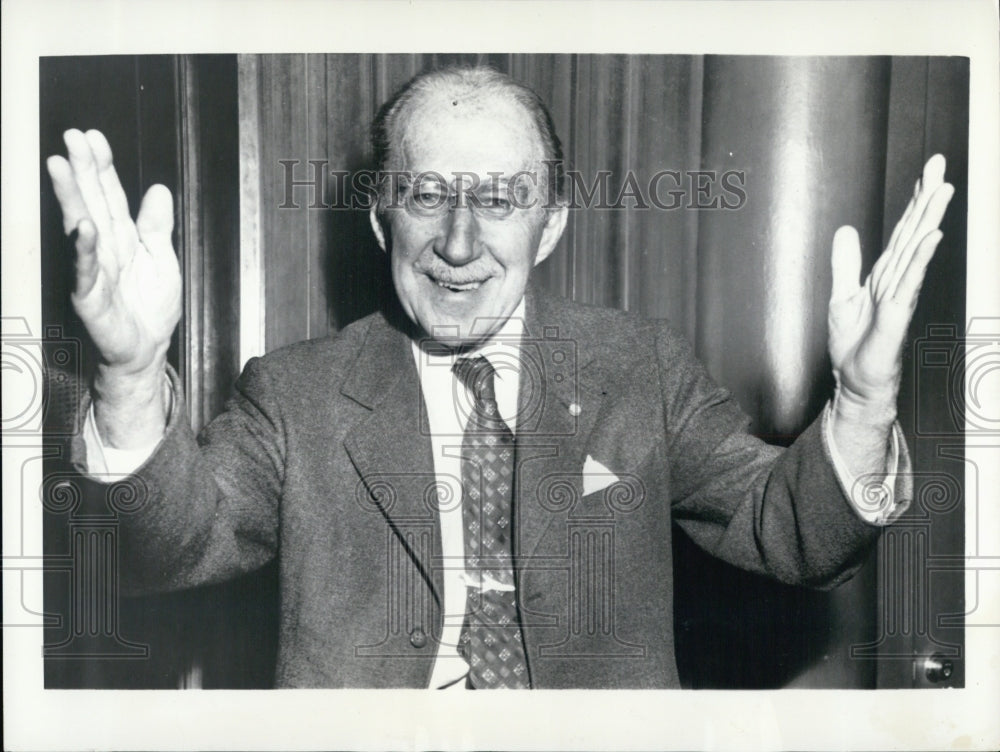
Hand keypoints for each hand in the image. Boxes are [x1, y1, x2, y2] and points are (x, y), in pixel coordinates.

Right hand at [46, 129, 180, 377]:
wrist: (147, 350)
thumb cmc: (150, 308)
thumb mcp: (164, 260)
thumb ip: (158, 226)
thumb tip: (159, 189)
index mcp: (123, 238)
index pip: (111, 195)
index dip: (102, 166)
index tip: (94, 137)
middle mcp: (105, 249)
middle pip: (93, 202)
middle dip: (82, 169)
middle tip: (72, 137)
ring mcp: (95, 271)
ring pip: (82, 227)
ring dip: (72, 197)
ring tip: (61, 166)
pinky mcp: (92, 297)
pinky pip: (87, 271)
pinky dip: (85, 249)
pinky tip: (84, 227)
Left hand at [828, 154, 954, 421]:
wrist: (856, 381)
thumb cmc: (854, 344)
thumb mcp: (841, 296)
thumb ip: (845, 263)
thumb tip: (846, 230)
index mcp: (885, 274)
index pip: (902, 230)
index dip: (915, 200)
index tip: (928, 171)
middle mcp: (897, 280)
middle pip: (914, 231)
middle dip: (926, 197)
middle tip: (939, 162)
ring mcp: (900, 295)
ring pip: (915, 249)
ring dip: (928, 218)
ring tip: (941, 188)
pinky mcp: (896, 313)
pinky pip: (908, 281)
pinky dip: (920, 258)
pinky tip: (931, 236)